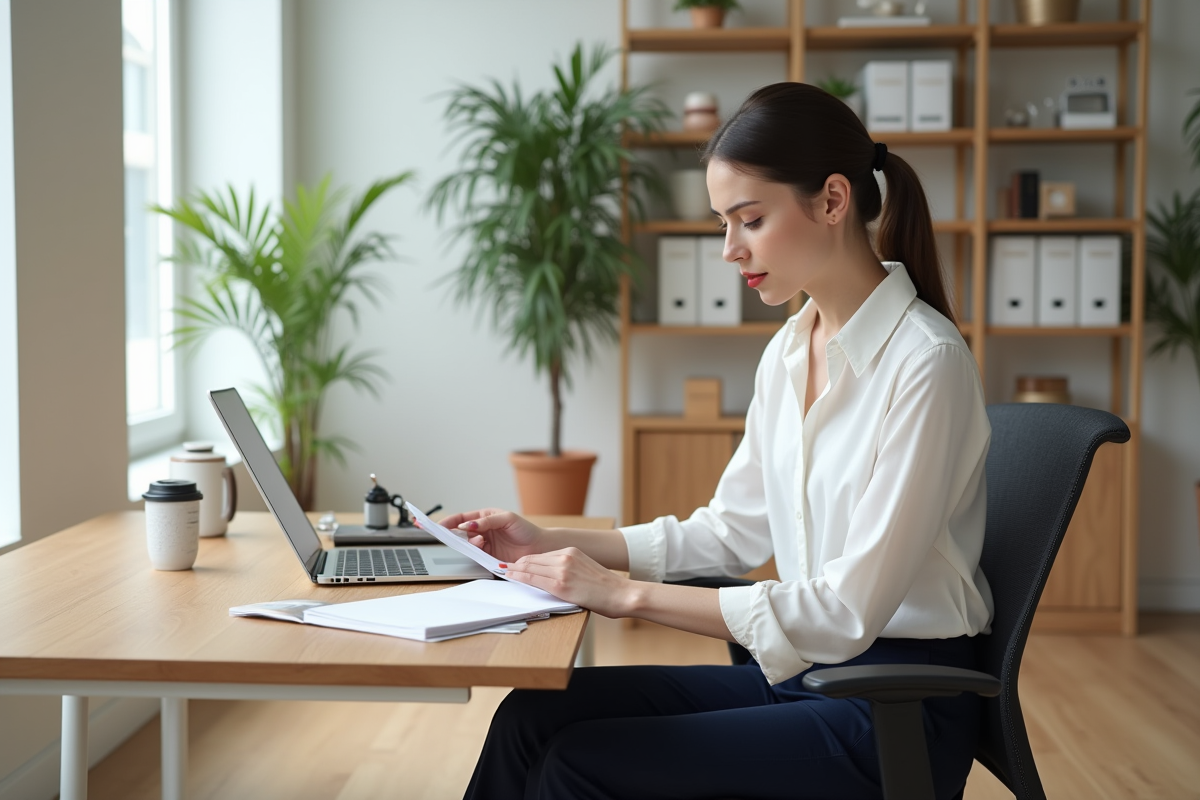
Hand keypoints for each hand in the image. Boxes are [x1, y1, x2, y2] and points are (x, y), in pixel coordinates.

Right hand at [437, 508, 545, 563]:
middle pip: (461, 531)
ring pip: (467, 543)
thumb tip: (468, 524)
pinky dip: (475, 550)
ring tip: (479, 540)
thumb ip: (486, 521)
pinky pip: (476, 554)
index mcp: (485, 517)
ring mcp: (485, 544)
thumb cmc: (526, 530)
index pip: (463, 518)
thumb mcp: (507, 519)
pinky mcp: (489, 556)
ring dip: (468, 541)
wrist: (539, 548)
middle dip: (452, 531)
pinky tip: (481, 546)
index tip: (439, 524)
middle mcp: (483, 530)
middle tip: (443, 532)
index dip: (450, 520)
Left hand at [503, 547, 633, 617]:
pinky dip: (519, 578)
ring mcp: (562, 570)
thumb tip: (550, 577)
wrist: (622, 594)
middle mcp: (565, 556)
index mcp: (571, 551)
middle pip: (532, 559)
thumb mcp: (585, 569)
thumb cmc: (607, 588)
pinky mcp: (561, 584)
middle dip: (515, 565)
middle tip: (501, 568)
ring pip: (529, 567)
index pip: (540, 556)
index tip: (513, 565)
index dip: (524, 561)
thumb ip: (567, 569)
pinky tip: (511, 578)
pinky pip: (533, 579)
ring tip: (502, 572)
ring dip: (514, 570)